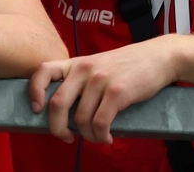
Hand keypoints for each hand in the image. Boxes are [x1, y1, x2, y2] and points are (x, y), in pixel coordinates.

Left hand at [29, 37, 179, 144]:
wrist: (159, 56)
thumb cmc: (128, 65)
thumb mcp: (98, 65)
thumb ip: (81, 80)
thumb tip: (66, 111)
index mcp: (76, 63)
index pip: (43, 71)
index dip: (34, 91)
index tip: (37, 108)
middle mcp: (84, 69)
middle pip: (57, 104)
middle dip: (57, 128)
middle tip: (66, 137)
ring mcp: (100, 80)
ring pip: (80, 119)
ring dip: (88, 136)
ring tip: (98, 137)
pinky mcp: (117, 92)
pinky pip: (100, 123)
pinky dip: (102, 136)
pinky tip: (108, 137)